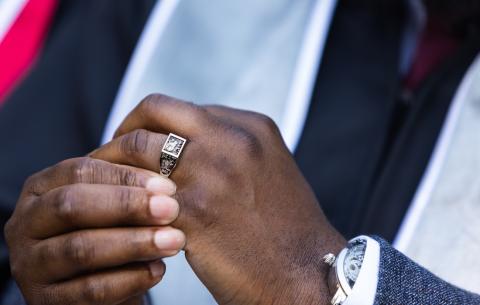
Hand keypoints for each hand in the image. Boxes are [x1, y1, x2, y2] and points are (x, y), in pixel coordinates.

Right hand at [5, 157, 184, 304]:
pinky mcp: (45, 301)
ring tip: (174, 240)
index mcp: (40, 189)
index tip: (167, 186)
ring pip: (81, 248)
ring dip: (134, 243)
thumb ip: (125, 186)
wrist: (95, 283)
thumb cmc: (106, 232)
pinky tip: (158, 269)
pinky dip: (130, 279)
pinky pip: (90, 290)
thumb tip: (163, 176)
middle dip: (127, 206)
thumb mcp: (108, 204)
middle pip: (72, 205)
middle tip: (171, 209)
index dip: (125, 176)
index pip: (79, 171)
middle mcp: (26, 224)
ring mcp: (30, 265)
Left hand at [91, 94, 345, 304]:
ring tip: (104, 180)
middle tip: (112, 150)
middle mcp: (231, 139)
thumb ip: (232, 149)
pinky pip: (137, 192)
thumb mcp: (269, 169)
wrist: (308, 274)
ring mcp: (211, 171)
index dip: (155, 123)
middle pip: (156, 111)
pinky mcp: (193, 211)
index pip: (184, 108)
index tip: (140, 141)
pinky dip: (120, 197)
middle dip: (126, 128)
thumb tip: (189, 144)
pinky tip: (118, 211)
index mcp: (251, 126)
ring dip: (113, 160)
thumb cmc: (287, 229)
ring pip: (137, 145)